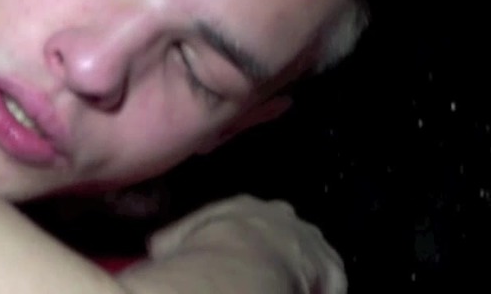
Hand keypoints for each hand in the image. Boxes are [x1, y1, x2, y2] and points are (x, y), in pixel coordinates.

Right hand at [123, 194, 346, 293]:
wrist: (236, 265)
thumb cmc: (199, 251)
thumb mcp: (172, 241)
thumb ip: (173, 241)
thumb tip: (159, 248)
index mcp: (244, 205)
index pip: (250, 218)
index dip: (249, 241)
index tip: (244, 259)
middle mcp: (281, 214)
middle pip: (286, 232)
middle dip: (281, 251)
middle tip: (268, 278)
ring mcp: (308, 239)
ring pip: (311, 254)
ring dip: (301, 273)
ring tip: (286, 291)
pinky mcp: (329, 266)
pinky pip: (331, 282)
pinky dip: (320, 293)